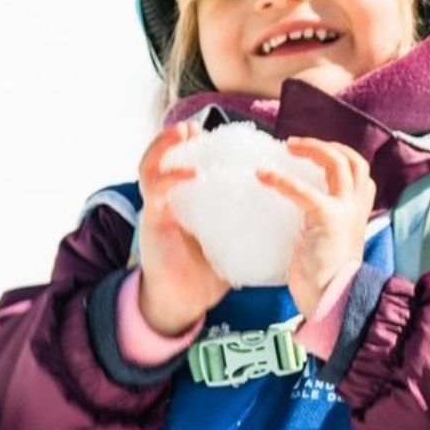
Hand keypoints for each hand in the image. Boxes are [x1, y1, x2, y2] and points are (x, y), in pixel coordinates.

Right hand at [135, 123, 227, 334]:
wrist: (182, 301)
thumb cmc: (204, 274)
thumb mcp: (224, 238)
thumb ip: (240, 222)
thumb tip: (280, 212)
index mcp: (179, 202)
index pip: (177, 165)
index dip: (188, 148)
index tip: (208, 134)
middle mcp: (162, 201)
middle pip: (157, 159)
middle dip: (170, 139)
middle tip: (193, 127)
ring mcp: (155, 209)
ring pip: (149, 167)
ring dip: (163, 146)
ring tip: (184, 133)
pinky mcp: (154, 221)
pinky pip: (157, 191)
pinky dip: (173, 177)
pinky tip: (192, 173)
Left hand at [258, 137, 374, 317]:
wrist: (333, 300)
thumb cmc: (323, 281)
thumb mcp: (322, 245)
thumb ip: (315, 226)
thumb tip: (292, 219)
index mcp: (356, 215)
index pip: (360, 176)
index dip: (340, 159)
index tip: (315, 156)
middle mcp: (355, 208)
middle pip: (354, 162)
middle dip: (328, 147)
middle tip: (297, 146)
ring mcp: (344, 211)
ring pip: (339, 163)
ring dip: (312, 149)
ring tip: (286, 147)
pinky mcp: (327, 217)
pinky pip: (303, 190)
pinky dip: (281, 180)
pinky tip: (262, 175)